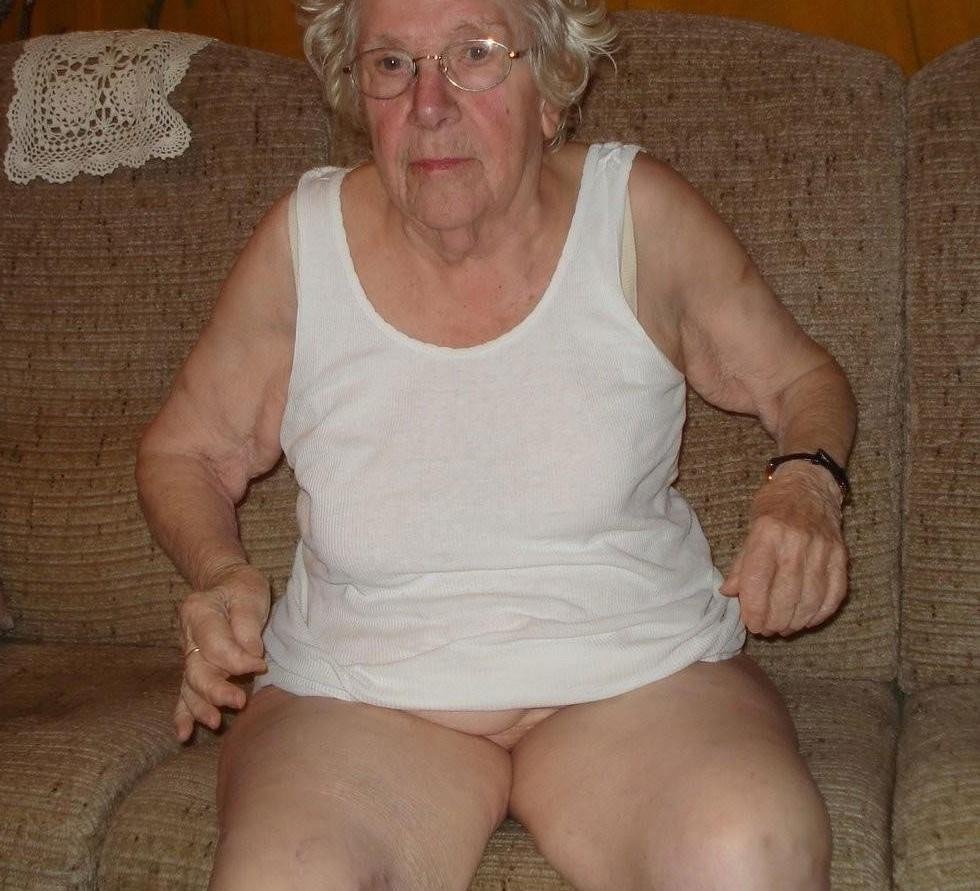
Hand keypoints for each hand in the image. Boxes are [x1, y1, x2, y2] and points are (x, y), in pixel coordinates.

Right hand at [175, 563, 269, 741]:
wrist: (226, 582)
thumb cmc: (242, 588)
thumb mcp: (250, 594)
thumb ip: (248, 626)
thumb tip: (251, 658)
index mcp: (198, 611)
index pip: (216, 645)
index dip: (238, 660)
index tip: (262, 665)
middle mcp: (187, 635)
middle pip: (197, 669)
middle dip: (216, 690)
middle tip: (239, 702)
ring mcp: (187, 654)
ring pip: (189, 685)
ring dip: (200, 706)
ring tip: (214, 723)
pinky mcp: (193, 668)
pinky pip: (185, 692)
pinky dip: (183, 713)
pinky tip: (183, 734)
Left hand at [719, 464, 847, 635]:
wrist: (809, 485)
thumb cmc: (773, 507)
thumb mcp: (749, 529)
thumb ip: (741, 563)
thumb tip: (728, 593)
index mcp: (767, 534)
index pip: (758, 580)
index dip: (754, 608)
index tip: (751, 623)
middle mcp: (796, 541)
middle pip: (785, 595)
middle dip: (774, 621)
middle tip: (766, 629)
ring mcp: (822, 549)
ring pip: (810, 599)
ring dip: (796, 621)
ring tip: (784, 628)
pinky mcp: (841, 555)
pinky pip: (834, 593)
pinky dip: (820, 613)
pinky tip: (808, 620)